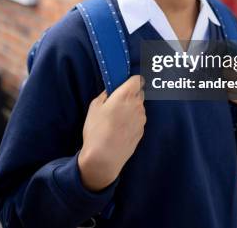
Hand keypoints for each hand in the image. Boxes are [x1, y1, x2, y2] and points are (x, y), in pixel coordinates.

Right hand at [77, 75, 146, 191]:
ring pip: (139, 107)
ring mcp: (142, 119)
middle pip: (139, 93)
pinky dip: (132, 121)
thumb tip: (111, 92)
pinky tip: (121, 129)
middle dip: (131, 94)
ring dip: (132, 108)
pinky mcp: (142, 131)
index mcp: (126, 95)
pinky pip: (138, 120)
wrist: (105, 157)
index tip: (125, 84)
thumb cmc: (97, 130)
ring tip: (117, 119)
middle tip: (117, 102)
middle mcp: (138, 105)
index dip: (132, 80)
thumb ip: (105, 95)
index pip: (138, 79)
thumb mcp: (94, 107)